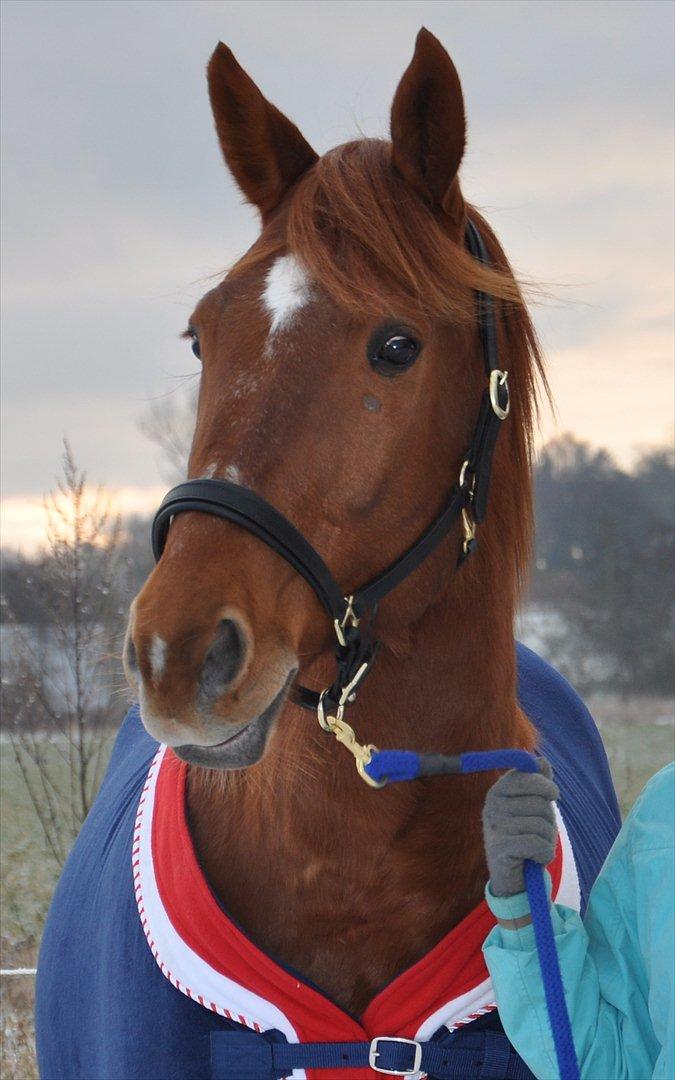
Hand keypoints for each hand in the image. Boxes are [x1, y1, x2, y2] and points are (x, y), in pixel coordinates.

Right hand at [482, 759, 558, 897]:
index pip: (526, 777)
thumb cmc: (524, 837)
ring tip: (538, 848)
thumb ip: (537, 784)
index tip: (553, 794)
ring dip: (549, 841)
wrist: (512, 877)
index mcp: (498, 791)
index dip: (545, 785)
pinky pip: (537, 843)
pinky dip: (544, 854)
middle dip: (550, 821)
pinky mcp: (500, 847)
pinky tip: (536, 859)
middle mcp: (492, 805)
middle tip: (541, 833)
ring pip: (541, 825)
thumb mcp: (532, 808)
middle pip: (539, 803)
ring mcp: (495, 826)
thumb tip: (541, 760)